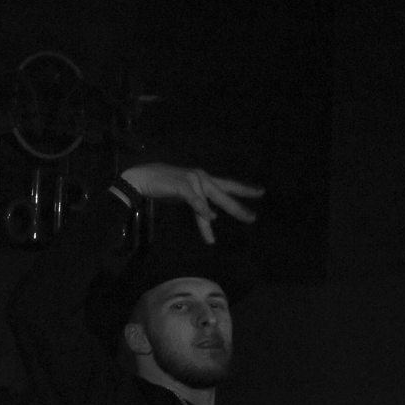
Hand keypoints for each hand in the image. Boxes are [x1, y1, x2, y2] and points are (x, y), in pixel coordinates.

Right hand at [117, 163, 262, 244]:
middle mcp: (202, 178)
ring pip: (212, 199)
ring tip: (228, 227)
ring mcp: (193, 181)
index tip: (260, 193)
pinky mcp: (182, 186)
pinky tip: (211, 217)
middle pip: (225, 193)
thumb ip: (200, 204)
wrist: (143, 178)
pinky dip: (203, 208)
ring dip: (222, 213)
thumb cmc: (164, 186)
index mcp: (204, 180)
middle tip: (252, 218)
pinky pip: (195, 200)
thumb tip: (212, 215)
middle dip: (238, 206)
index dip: (244, 190)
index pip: (228, 185)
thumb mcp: (186, 197)